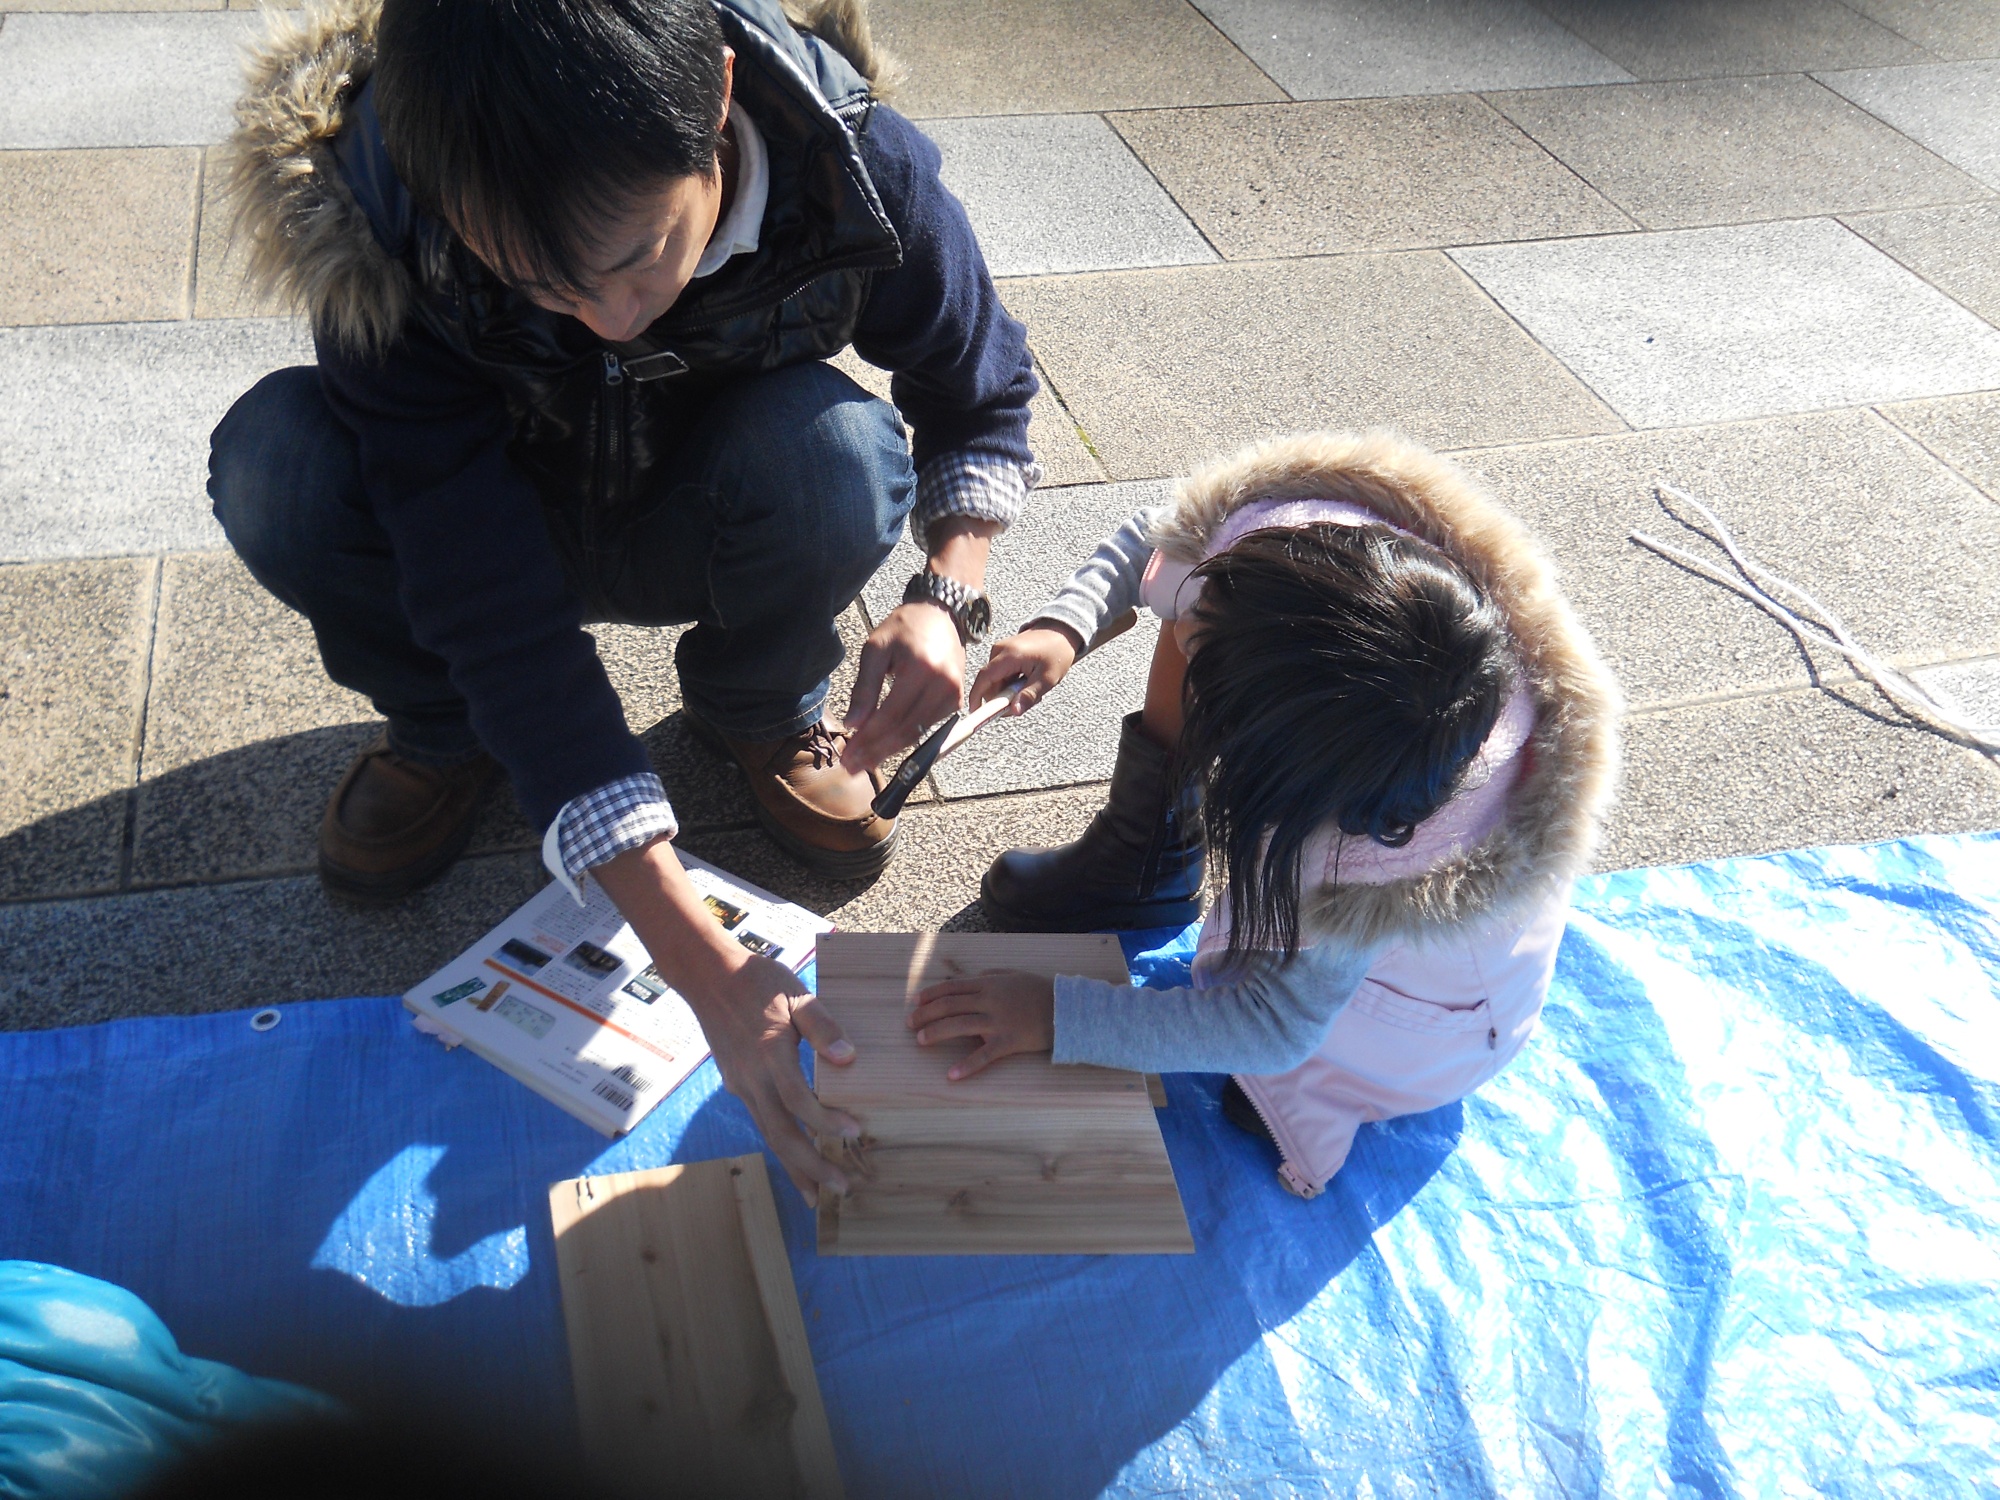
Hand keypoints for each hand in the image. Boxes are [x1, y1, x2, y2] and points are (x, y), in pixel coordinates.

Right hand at [590, 839, 859, 1204]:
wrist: (708, 976)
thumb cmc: (759, 981)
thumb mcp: (796, 994)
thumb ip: (822, 1026)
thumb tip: (847, 1059)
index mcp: (770, 1055)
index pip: (799, 1100)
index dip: (826, 1121)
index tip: (855, 1132)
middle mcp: (752, 1078)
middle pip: (780, 1134)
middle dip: (810, 1166)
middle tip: (841, 1189)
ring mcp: (740, 1084)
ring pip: (768, 1134)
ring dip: (794, 1166)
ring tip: (816, 1193)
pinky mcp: (735, 1084)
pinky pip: (761, 1121)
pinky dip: (780, 1144)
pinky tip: (795, 1156)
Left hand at [842, 601, 965, 771]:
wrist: (941, 615)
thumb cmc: (904, 628)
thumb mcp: (876, 650)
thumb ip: (864, 688)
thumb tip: (852, 724)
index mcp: (921, 669)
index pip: (890, 716)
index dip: (867, 740)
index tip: (847, 755)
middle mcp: (942, 685)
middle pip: (905, 731)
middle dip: (876, 752)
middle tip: (851, 767)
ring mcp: (953, 695)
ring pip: (917, 734)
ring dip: (889, 750)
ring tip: (863, 762)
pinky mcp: (956, 701)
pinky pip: (928, 728)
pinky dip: (905, 739)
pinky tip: (885, 746)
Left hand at [908, 970, 1055, 1080]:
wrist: (1068, 1009)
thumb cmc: (1040, 992)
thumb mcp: (1015, 975)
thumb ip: (992, 975)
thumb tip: (972, 977)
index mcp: (990, 983)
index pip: (952, 987)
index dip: (931, 994)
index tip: (915, 1002)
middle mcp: (990, 1000)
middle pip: (950, 1005)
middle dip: (926, 1014)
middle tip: (910, 1023)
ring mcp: (999, 1021)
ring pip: (960, 1025)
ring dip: (937, 1032)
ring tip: (921, 1040)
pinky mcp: (1009, 1041)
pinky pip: (984, 1055)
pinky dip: (966, 1066)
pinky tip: (951, 1075)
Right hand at [971, 622, 1079, 717]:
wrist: (1061, 632)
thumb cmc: (1057, 652)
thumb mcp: (1047, 678)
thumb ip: (1029, 695)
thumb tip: (1014, 711)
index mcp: (1009, 655)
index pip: (984, 678)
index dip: (977, 697)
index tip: (977, 713)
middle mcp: (999, 650)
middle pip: (990, 683)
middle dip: (1002, 698)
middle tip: (1023, 703)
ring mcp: (1000, 650)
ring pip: (996, 681)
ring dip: (1009, 691)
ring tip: (1031, 688)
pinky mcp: (1003, 652)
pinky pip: (1000, 674)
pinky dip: (1011, 683)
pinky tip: (1027, 681)